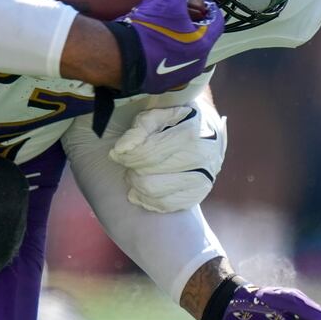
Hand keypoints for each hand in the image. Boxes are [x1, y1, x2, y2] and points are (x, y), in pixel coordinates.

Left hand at [108, 100, 225, 212]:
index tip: (117, 152)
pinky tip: (141, 190)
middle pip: (148, 176)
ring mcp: (204, 177)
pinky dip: (147, 200)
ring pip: (154, 192)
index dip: (126, 156)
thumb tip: (121, 150)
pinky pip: (166, 205)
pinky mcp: (199, 193)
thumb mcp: (155, 114)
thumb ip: (139, 129)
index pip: (148, 154)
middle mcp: (201, 156)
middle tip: (130, 162)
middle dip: (131, 169)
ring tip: (135, 174)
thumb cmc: (172, 121)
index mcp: (191, 131)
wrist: (203, 129)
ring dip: (137, 185)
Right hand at [110, 0, 224, 94]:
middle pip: (201, 41)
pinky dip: (162, 58)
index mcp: (201, 44)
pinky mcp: (157, 85)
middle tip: (178, 16)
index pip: (216, 22)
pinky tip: (148, 49)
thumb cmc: (147, 30)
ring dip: (178, 45)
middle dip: (193, 28)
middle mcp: (194, 64)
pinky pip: (165, 68)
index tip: (197, 3)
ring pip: (184, 56)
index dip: (208, 9)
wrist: (117, 59)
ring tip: (162, 32)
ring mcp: (176, 78)